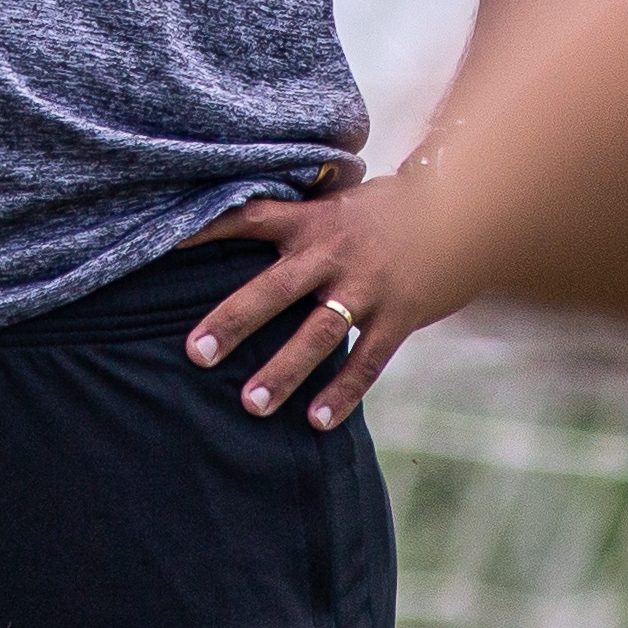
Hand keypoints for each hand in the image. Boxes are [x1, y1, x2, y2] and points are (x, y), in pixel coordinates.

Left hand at [182, 173, 457, 431]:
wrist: (465, 211)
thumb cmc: (386, 212)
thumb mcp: (339, 203)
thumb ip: (296, 220)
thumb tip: (232, 230)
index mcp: (313, 220)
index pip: (249, 219)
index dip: (206, 232)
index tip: (162, 248)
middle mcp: (335, 251)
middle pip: (275, 288)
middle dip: (234, 321)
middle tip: (195, 353)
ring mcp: (369, 286)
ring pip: (319, 332)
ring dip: (284, 370)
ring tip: (250, 406)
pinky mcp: (401, 315)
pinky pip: (368, 360)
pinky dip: (343, 392)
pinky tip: (317, 423)